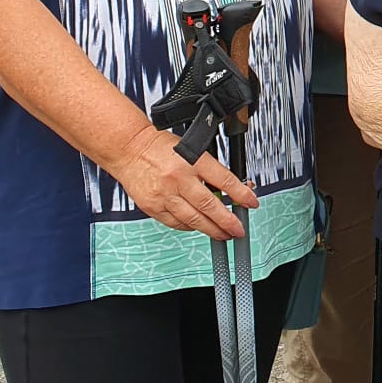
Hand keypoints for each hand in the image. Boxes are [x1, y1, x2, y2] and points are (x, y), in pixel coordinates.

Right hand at [111, 124, 257, 240]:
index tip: (251, 203)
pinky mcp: (153, 206)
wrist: (129, 149)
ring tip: (224, 234)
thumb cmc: (161, 148)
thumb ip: (210, 170)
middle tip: (239, 230)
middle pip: (210, 206)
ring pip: (194, 219)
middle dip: (228, 222)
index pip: (225, 181)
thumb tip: (233, 188)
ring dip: (212, 229)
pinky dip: (190, 227)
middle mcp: (179, 178)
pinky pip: (176, 223)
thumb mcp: (192, 150)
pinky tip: (199, 228)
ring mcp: (165, 194)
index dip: (242, 195)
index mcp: (193, 161)